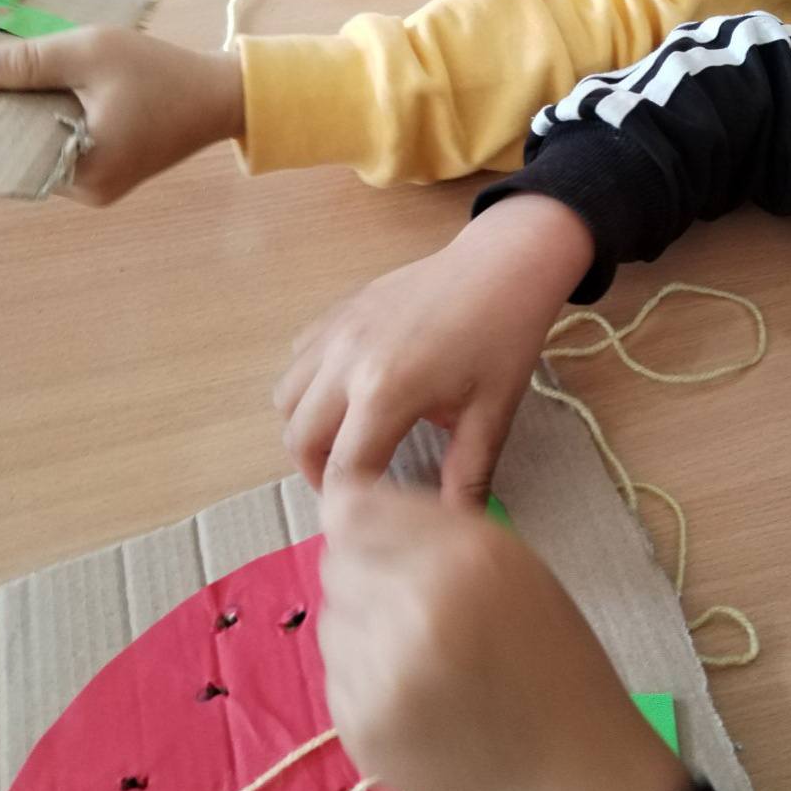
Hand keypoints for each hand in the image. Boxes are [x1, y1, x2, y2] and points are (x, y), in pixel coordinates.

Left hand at [0, 28, 243, 205]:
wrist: (217, 96)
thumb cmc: (160, 73)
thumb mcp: (91, 52)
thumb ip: (28, 61)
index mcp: (85, 172)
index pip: (11, 152)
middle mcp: (88, 193)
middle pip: (24, 155)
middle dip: (9, 116)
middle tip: (6, 77)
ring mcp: (97, 191)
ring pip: (42, 154)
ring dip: (31, 120)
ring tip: (32, 84)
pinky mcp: (106, 180)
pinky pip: (62, 155)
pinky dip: (52, 128)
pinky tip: (55, 98)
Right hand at [276, 193, 594, 507]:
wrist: (504, 264)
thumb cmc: (504, 338)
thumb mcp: (492, 414)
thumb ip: (466, 477)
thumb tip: (454, 526)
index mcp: (387, 391)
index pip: (343, 470)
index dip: (350, 508)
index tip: (367, 523)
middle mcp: (347, 361)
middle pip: (299, 439)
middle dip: (319, 476)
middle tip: (356, 490)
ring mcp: (335, 332)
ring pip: (286, 399)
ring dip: (306, 431)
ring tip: (345, 444)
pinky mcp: (336, 313)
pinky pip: (297, 361)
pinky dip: (308, 388)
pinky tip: (346, 396)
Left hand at [319, 482, 691, 790]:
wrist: (564, 775)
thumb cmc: (547, 660)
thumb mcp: (512, 566)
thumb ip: (431, 529)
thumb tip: (343, 504)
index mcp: (466, 558)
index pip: (355, 507)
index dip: (356, 517)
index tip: (373, 537)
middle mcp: (419, 606)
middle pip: (336, 562)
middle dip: (365, 576)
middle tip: (416, 608)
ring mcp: (384, 671)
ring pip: (332, 619)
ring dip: (362, 628)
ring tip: (423, 658)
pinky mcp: (360, 724)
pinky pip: (336, 674)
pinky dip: (364, 679)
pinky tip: (416, 696)